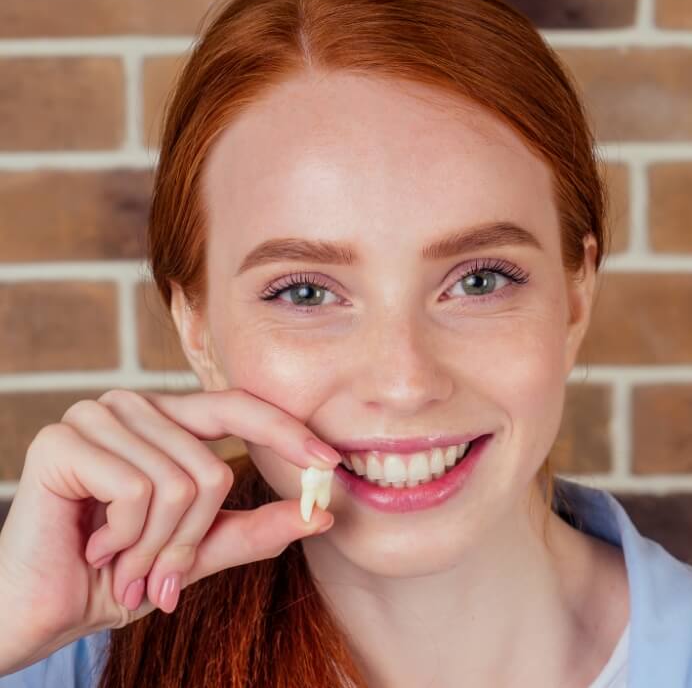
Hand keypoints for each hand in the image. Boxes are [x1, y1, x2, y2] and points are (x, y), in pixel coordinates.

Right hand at [0, 388, 339, 674]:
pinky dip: (126, 538)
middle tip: (157, 575)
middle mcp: (133, 406)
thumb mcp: (195, 552)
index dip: (287, 431)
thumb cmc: (116, 574)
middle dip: (189, 541)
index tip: (330, 462)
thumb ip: (252, 529)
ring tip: (120, 562)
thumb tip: (320, 513)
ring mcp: (97, 416)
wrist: (38, 608)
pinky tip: (94, 545)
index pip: (239, 408)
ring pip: (180, 483)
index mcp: (166, 421)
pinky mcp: (65, 439)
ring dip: (154, 548)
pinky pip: (138, 490)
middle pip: (211, 468)